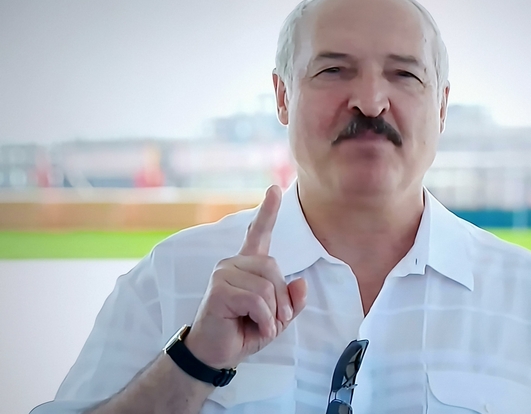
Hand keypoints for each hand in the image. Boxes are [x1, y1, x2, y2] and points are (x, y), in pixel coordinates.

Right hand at [184, 185, 306, 368]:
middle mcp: (233, 263)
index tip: (275, 189)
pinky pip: (257, 299)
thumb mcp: (276, 318)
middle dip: (282, 301)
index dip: (268, 211)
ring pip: (267, 286)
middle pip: (274, 269)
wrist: (216, 354)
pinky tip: (252, 326)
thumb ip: (292, 301)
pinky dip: (263, 319)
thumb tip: (301, 282)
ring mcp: (223, 273)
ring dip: (272, 314)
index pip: (259, 233)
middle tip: (272, 321)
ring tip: (260, 325)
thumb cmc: (243, 332)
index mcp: (248, 265)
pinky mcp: (218, 289)